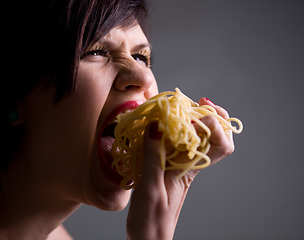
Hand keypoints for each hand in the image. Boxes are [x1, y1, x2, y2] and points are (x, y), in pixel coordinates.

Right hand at [126, 98, 234, 239]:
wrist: (148, 239)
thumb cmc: (151, 220)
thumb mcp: (150, 188)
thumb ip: (154, 157)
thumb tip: (156, 125)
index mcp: (191, 170)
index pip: (221, 145)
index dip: (215, 126)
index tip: (196, 117)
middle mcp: (191, 165)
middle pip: (217, 137)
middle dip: (213, 115)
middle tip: (201, 101)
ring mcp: (182, 165)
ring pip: (200, 138)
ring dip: (196, 119)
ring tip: (184, 107)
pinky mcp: (170, 166)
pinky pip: (180, 143)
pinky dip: (177, 129)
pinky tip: (166, 124)